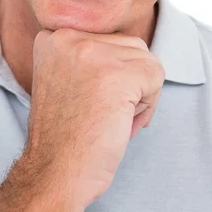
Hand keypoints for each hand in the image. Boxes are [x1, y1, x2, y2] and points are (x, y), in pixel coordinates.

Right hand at [22, 28, 165, 211]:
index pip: (108, 39)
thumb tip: (139, 52)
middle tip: (105, 114)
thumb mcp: (65, 79)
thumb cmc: (65, 136)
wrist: (54, 174)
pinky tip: (122, 125)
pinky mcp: (117, 74)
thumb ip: (89, 57)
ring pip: (147, 61)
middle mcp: (69, 37)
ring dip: (140, 93)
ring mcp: (92, 53)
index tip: (90, 102)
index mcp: (53, 37)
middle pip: (131, 47)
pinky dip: (148, 106)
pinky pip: (157, 77)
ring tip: (112, 119)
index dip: (110, 75)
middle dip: (129, 83)